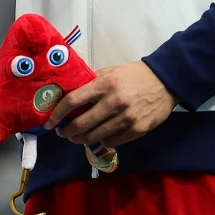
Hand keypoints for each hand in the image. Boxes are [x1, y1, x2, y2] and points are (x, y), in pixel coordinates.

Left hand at [44, 61, 175, 147]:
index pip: (73, 101)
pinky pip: (112, 141)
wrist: (165, 82)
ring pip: (95, 137)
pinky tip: (99, 136)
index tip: (49, 123)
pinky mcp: (137, 130)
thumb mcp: (110, 72)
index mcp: (104, 85)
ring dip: (81, 139)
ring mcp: (126, 119)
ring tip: (76, 137)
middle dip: (67, 132)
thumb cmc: (133, 75)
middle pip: (81, 124)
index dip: (57, 114)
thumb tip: (69, 94)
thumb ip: (91, 83)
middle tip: (62, 133)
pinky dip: (102, 141)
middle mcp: (113, 102)